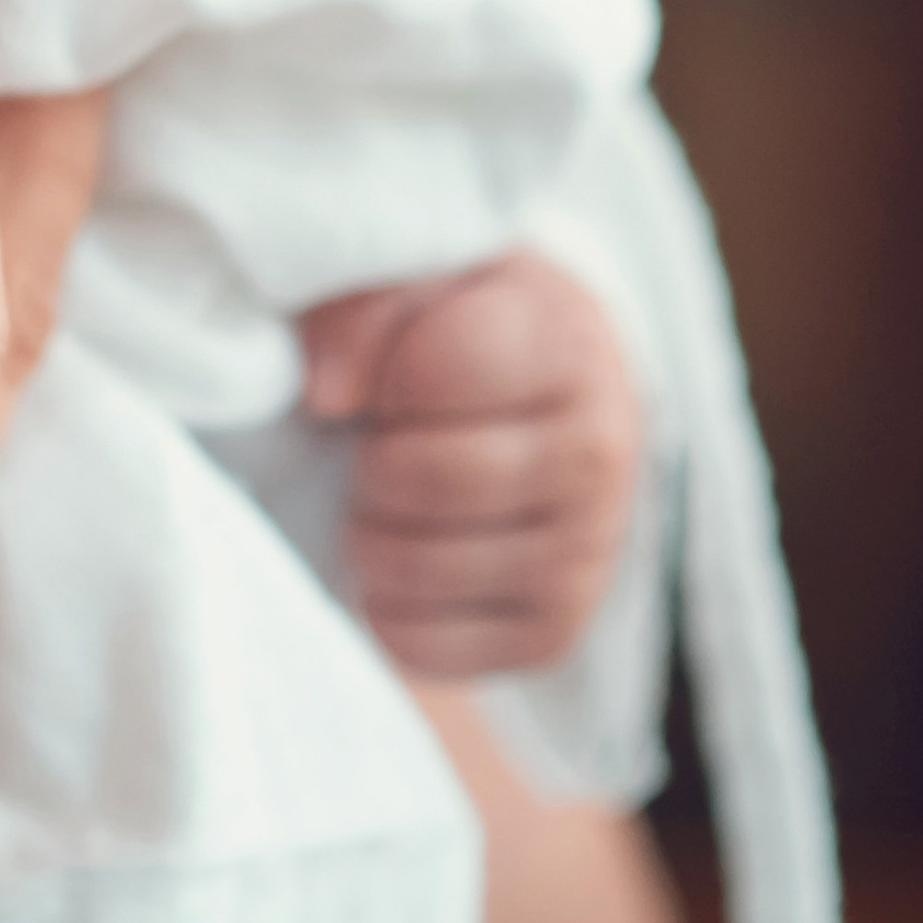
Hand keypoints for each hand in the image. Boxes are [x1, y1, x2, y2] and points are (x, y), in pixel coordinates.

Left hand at [298, 252, 643, 681]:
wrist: (546, 401)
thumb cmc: (463, 324)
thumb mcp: (422, 275)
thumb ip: (364, 302)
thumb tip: (325, 390)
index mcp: (565, 344)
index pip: (435, 371)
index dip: (378, 375)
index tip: (384, 375)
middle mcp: (597, 452)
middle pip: (424, 479)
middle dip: (370, 463)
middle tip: (375, 447)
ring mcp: (588, 552)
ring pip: (420, 569)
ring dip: (368, 537)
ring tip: (386, 501)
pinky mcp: (556, 632)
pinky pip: (428, 647)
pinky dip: (386, 608)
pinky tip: (403, 559)